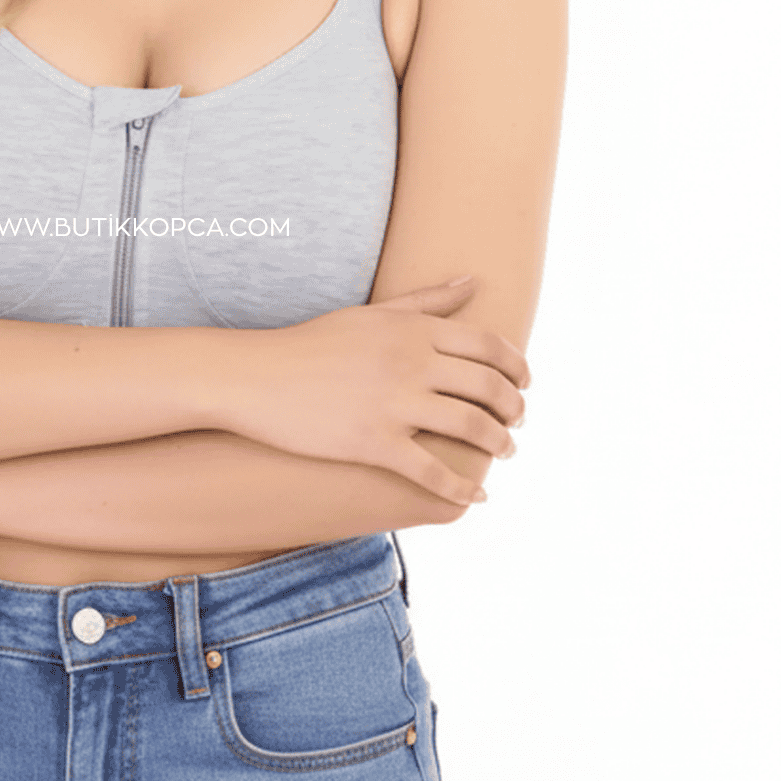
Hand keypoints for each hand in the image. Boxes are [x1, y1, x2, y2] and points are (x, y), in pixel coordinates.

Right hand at [230, 278, 529, 508]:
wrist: (256, 377)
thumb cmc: (312, 343)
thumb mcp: (373, 313)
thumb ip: (427, 301)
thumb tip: (474, 282)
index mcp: (414, 330)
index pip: (490, 347)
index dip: (518, 368)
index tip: (525, 385)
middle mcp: (412, 363)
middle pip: (489, 387)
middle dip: (514, 409)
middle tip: (518, 423)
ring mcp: (394, 403)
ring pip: (472, 428)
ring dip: (498, 445)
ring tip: (503, 453)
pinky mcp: (374, 442)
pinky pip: (432, 471)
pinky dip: (460, 489)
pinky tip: (473, 498)